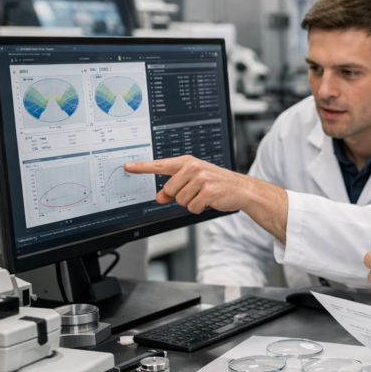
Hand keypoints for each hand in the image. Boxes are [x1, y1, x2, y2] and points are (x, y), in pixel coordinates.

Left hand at [125, 155, 287, 240]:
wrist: (242, 189)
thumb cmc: (217, 183)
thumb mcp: (194, 182)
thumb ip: (174, 187)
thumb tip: (159, 197)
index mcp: (188, 162)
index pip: (160, 165)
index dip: (143, 167)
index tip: (128, 167)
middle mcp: (193, 168)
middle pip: (169, 190)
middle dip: (179, 196)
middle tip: (194, 192)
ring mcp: (201, 179)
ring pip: (181, 200)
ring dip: (191, 203)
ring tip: (204, 196)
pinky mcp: (208, 192)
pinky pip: (192, 207)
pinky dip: (199, 208)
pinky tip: (209, 201)